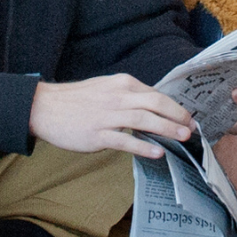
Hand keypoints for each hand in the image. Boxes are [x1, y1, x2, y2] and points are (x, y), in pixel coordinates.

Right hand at [29, 74, 193, 158]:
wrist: (45, 107)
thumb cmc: (76, 100)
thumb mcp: (105, 88)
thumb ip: (128, 95)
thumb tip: (152, 106)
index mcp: (122, 84)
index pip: (155, 94)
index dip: (174, 106)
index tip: (186, 117)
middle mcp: (117, 97)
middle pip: (155, 103)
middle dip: (177, 115)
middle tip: (191, 127)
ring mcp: (107, 116)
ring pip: (144, 120)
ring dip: (167, 129)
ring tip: (183, 137)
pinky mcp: (97, 134)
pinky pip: (125, 140)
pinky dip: (143, 146)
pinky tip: (157, 153)